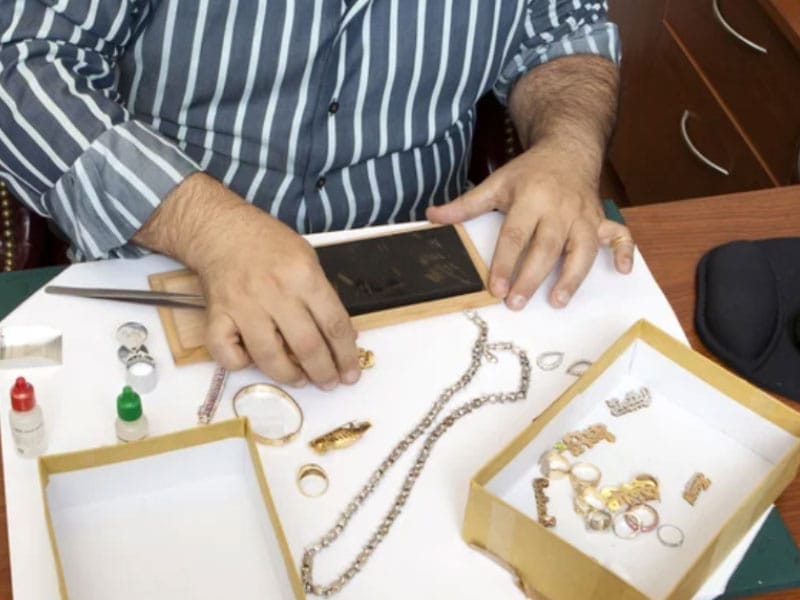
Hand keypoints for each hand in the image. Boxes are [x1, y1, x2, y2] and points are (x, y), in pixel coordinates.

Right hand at [136, 173, 359, 388]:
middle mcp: (275, 292)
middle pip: (307, 346)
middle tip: (330, 382)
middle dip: (324, 373)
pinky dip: (240, 364)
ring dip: (290, 376)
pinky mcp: (216, 316)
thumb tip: (340, 336)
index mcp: (303, 275)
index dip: (346, 354)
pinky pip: (228, 354)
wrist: (222, 230)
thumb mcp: (307, 259)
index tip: (351, 372)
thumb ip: (322, 296)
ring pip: (270, 357)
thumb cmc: (268, 244)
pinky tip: (253, 360)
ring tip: (301, 379)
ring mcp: (243, 306)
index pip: (334, 324)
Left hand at [426, 141, 633, 309]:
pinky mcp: (601, 219)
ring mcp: (584, 215)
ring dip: (573, 276)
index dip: (505, 261)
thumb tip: (431, 217)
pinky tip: (623, 271)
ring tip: (558, 300)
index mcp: (531, 198)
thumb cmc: (530, 172)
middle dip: (532, 276)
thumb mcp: (496, 182)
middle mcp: (559, 208)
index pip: (515, 234)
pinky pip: (620, 235)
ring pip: (584, 248)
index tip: (495, 287)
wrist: (569, 148)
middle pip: (547, 246)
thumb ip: (466, 205)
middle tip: (517, 303)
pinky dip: (625, 251)